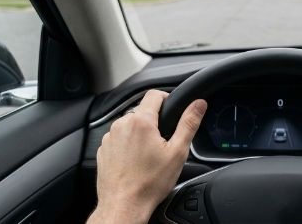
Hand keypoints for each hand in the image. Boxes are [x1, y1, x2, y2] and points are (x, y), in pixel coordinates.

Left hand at [87, 90, 206, 223]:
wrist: (124, 206)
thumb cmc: (149, 183)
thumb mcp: (177, 152)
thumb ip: (189, 123)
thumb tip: (199, 104)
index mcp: (141, 121)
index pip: (154, 94)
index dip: (167, 98)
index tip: (172, 110)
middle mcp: (121, 125)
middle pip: (142, 111)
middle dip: (154, 121)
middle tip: (164, 142)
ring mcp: (109, 137)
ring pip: (129, 125)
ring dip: (140, 133)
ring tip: (149, 155)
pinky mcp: (103, 149)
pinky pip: (118, 138)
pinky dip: (128, 145)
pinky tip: (136, 161)